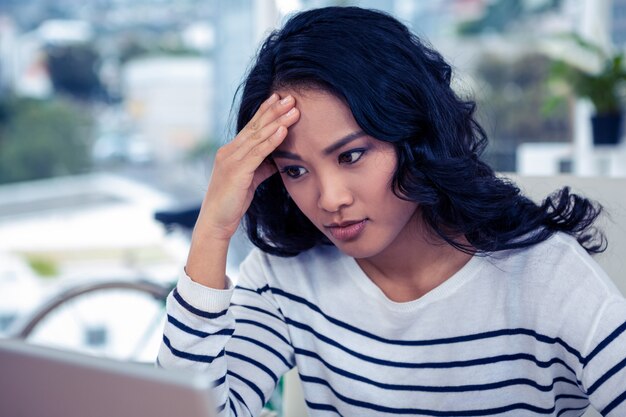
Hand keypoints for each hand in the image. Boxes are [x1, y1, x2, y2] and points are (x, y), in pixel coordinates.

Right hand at [196, 93, 299, 241]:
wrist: (215, 222)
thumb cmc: (232, 203)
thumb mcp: (250, 181)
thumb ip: (261, 167)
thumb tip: (276, 160)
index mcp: (231, 152)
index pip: (252, 127)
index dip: (266, 111)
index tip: (280, 98)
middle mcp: (229, 151)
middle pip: (256, 126)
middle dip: (274, 110)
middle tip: (291, 96)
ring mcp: (232, 160)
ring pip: (258, 136)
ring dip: (277, 121)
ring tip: (293, 109)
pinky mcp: (237, 171)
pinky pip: (258, 152)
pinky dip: (272, 140)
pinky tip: (283, 130)